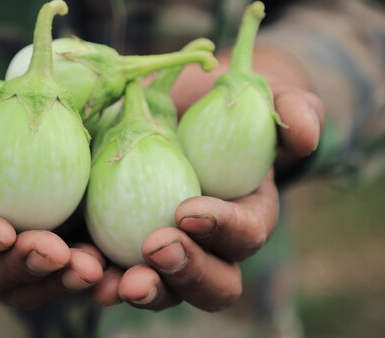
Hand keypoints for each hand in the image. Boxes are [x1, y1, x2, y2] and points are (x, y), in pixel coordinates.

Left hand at [92, 47, 324, 310]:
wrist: (171, 106)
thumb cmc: (219, 102)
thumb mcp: (257, 97)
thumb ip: (291, 109)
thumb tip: (306, 134)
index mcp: (246, 214)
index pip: (245, 233)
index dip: (223, 228)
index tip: (188, 209)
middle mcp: (209, 245)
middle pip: (212, 282)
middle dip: (186, 271)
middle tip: (155, 249)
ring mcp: (165, 251)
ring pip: (162, 288)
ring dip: (139, 288)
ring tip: (110, 281)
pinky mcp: (124, 244)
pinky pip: (114, 271)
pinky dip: (97, 274)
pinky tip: (78, 266)